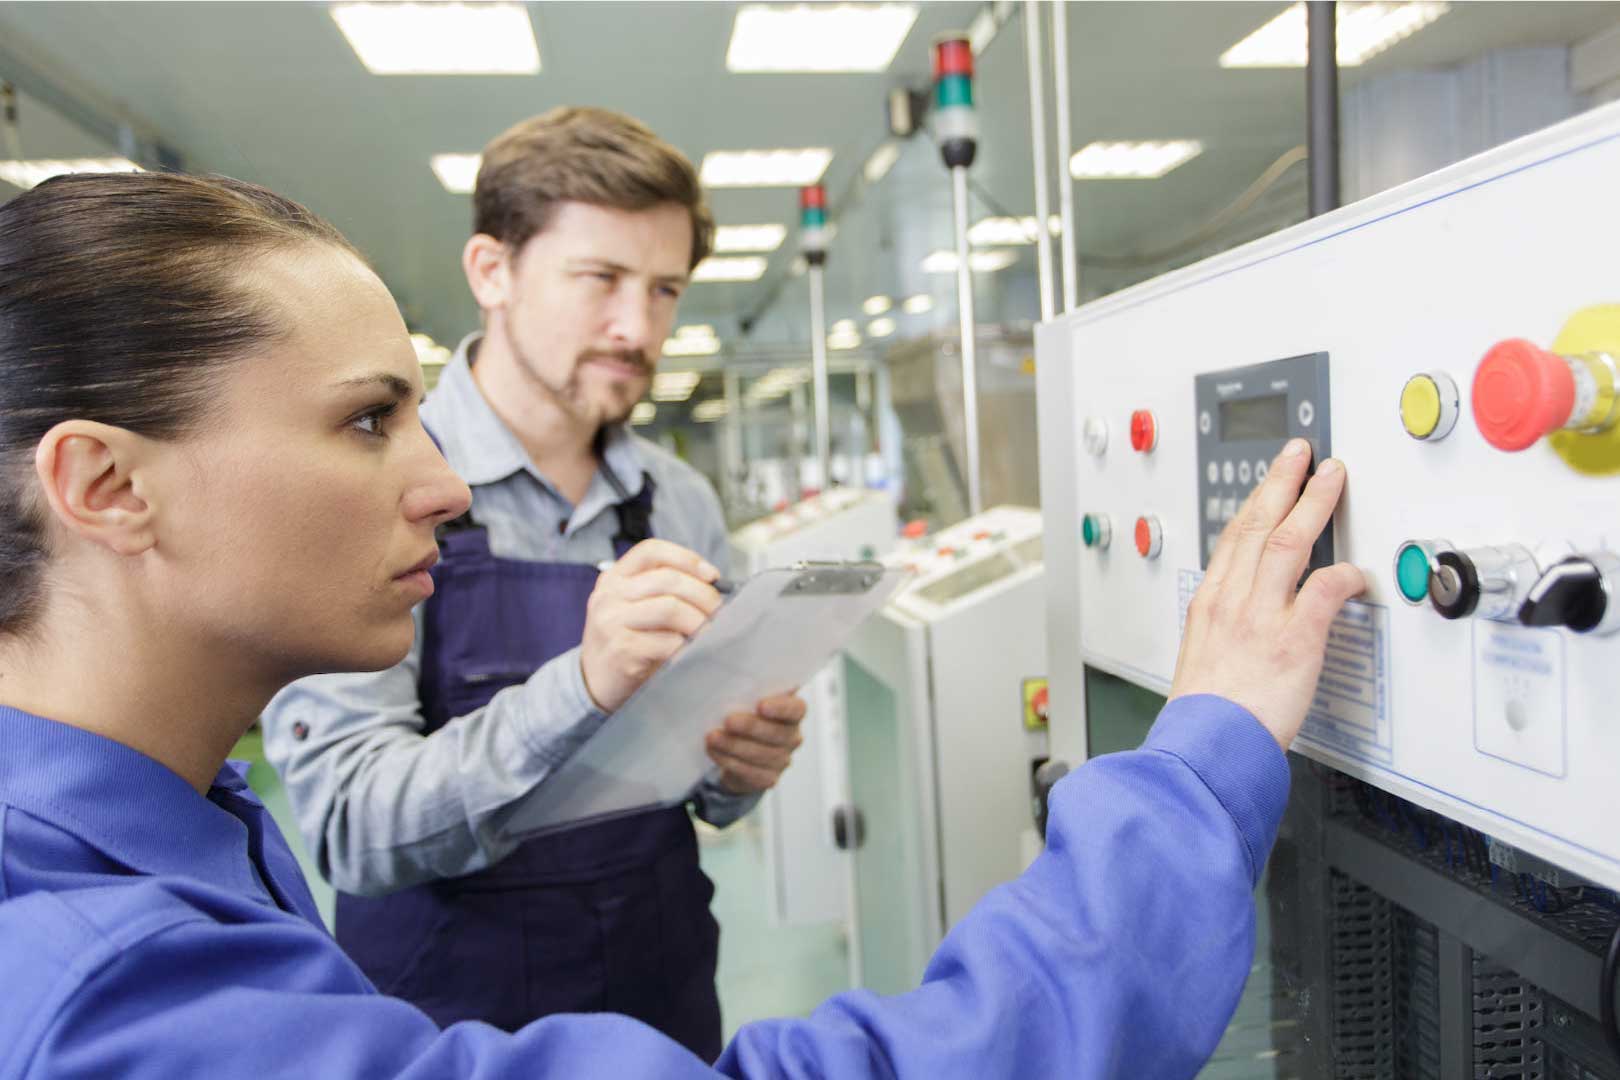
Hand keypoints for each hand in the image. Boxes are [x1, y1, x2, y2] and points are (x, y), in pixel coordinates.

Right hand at [580, 539, 722, 712]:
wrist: (594, 684)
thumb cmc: (626, 643)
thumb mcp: (634, 608)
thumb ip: (662, 592)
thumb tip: (713, 587)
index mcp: (613, 578)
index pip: (651, 551)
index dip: (686, 558)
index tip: (712, 575)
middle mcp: (608, 595)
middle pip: (667, 579)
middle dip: (703, 594)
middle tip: (721, 611)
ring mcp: (612, 622)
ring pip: (670, 608)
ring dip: (699, 621)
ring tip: (710, 632)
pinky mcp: (621, 650)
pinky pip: (667, 641)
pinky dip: (687, 645)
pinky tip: (692, 651)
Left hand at [704, 693, 806, 794]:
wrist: (740, 750)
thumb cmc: (746, 716)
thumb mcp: (749, 700)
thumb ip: (750, 691)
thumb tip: (731, 678)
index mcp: (793, 713)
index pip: (796, 709)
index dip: (780, 708)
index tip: (760, 705)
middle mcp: (792, 737)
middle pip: (776, 733)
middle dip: (750, 727)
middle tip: (728, 721)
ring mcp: (782, 760)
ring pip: (760, 755)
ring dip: (734, 745)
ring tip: (712, 737)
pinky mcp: (768, 778)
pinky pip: (750, 772)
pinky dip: (729, 761)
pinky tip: (714, 751)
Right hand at [1170, 438, 1365, 749]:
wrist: (1205, 746)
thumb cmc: (1204, 715)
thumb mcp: (1202, 661)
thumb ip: (1226, 631)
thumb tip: (1244, 624)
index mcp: (1209, 604)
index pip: (1233, 537)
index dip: (1255, 502)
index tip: (1269, 482)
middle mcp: (1233, 600)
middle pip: (1259, 525)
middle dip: (1282, 482)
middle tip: (1301, 453)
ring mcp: (1261, 616)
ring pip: (1289, 542)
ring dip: (1313, 503)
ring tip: (1332, 477)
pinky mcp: (1294, 639)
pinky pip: (1324, 591)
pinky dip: (1342, 574)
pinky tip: (1357, 571)